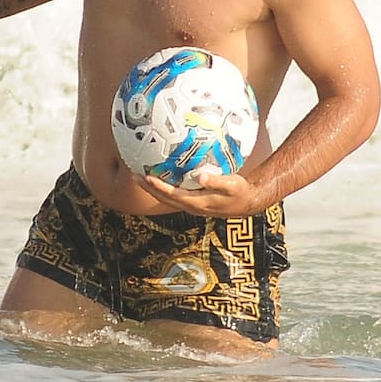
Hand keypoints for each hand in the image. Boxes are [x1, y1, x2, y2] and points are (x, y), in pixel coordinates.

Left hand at [134, 170, 260, 217]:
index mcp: (198, 203)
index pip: (173, 195)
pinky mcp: (193, 201)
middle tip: (134, 175)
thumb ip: (216, 181)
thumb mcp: (232, 185)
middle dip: (148, 188)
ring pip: (167, 198)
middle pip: (164, 198)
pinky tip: (158, 177)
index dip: (159, 187)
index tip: (147, 177)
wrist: (247, 203)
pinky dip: (163, 187)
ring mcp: (191, 205)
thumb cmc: (239, 192)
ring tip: (139, 176)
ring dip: (152, 189)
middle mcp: (191, 206)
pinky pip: (173, 195)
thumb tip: (200, 177)